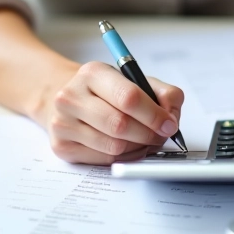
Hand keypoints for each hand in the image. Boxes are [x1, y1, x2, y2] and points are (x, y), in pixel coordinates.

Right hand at [42, 61, 184, 164]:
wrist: (70, 99)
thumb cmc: (108, 91)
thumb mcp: (136, 80)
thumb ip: (163, 93)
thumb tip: (171, 117)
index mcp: (92, 73)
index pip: (128, 97)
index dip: (154, 115)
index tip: (169, 124)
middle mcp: (71, 96)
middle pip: (120, 125)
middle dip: (148, 134)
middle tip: (160, 136)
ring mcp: (62, 123)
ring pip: (113, 147)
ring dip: (137, 147)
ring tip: (144, 139)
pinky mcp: (62, 146)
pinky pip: (103, 160)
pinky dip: (123, 157)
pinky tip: (127, 146)